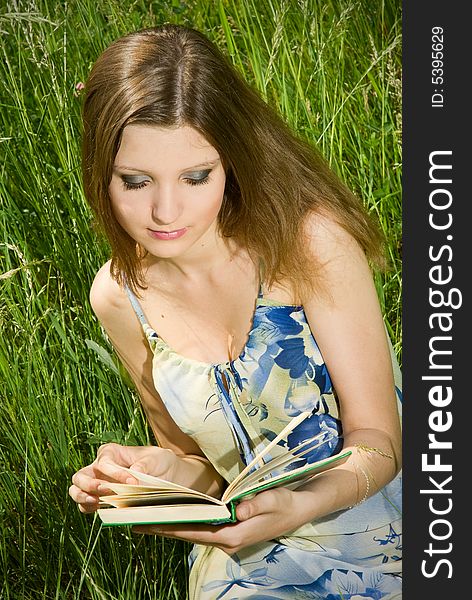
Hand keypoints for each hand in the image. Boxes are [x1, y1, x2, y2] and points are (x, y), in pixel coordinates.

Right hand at [69, 443, 176, 513]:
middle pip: (81, 475)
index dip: (115, 472)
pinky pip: (85, 505)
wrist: (166, 476)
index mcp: (112, 452)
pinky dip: (87, 508)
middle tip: (106, 490)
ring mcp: (97, 485)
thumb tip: (133, 476)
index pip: (104, 462)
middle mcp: (99, 468)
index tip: (132, 482)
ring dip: (82, 497)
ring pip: (76, 490)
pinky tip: (98, 509)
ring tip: (96, 502)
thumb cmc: (158, 462)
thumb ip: (144, 464)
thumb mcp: (156, 458)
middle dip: (90, 484)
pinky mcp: (100, 500)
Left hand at [133, 487, 302, 554]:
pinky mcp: (229, 528)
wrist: (298, 508)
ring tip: (146, 514)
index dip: (171, 526)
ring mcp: (227, 534)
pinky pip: (201, 525)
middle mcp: (226, 538)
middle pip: (188, 532)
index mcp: (233, 534)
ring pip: (193, 530)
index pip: (195, 531)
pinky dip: (185, 519)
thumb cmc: (284, 503)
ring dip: (171, 523)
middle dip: (163, 525)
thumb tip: (237, 508)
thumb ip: (254, 505)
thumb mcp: (272, 500)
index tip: (148, 522)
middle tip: (136, 518)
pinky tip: (172, 511)